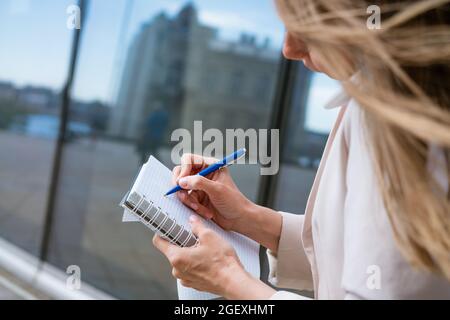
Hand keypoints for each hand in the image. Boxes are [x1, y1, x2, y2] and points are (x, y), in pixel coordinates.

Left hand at [152, 215, 275, 298]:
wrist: (233, 281)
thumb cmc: (222, 263)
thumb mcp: (209, 236)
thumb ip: (197, 226)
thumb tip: (192, 221)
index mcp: (177, 257)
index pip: (159, 242)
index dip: (161, 233)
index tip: (166, 229)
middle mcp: (178, 270)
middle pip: (172, 251)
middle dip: (181, 243)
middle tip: (193, 237)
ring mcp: (186, 279)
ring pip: (182, 262)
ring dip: (190, 254)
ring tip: (203, 250)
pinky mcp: (194, 283)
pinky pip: (190, 270)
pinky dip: (196, 264)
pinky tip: (207, 260)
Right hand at [172, 153, 253, 230]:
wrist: (238, 219)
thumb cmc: (233, 201)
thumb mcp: (217, 189)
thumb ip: (199, 183)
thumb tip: (182, 180)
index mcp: (211, 166)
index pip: (189, 159)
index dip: (184, 169)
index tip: (181, 181)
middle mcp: (203, 174)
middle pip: (181, 173)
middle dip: (181, 185)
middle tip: (183, 193)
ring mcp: (198, 187)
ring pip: (181, 188)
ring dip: (188, 199)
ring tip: (199, 207)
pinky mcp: (196, 198)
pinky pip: (186, 200)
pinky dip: (192, 206)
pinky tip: (204, 211)